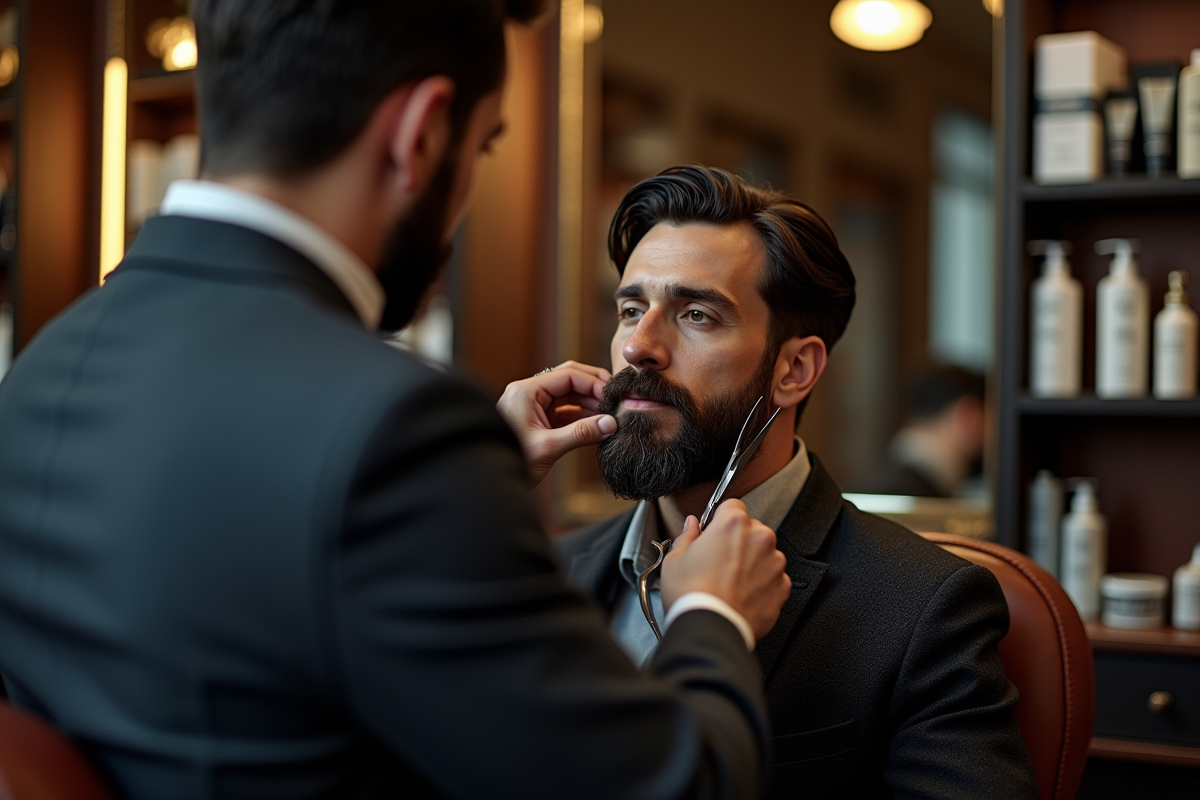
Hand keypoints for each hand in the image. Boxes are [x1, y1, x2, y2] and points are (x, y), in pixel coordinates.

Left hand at [496, 361, 617, 485]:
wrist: (489, 480)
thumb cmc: (510, 460)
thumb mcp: (548, 447)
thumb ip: (580, 433)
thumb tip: (610, 424)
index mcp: (526, 391)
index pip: (567, 375)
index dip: (592, 384)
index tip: (611, 397)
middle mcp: (529, 394)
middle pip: (569, 381)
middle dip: (593, 389)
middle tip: (614, 399)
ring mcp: (534, 408)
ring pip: (568, 398)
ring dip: (589, 405)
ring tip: (609, 416)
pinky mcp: (538, 422)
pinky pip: (564, 413)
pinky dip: (581, 418)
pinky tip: (597, 426)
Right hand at [660, 500, 790, 640]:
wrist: (711, 628)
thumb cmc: (692, 595)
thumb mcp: (675, 559)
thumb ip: (687, 536)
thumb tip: (691, 526)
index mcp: (733, 524)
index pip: (732, 505)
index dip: (721, 518)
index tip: (715, 530)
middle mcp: (759, 538)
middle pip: (751, 529)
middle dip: (738, 541)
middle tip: (718, 561)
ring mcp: (774, 563)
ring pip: (764, 554)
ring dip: (752, 563)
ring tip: (730, 582)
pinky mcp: (782, 587)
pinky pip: (773, 578)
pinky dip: (762, 584)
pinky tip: (742, 595)